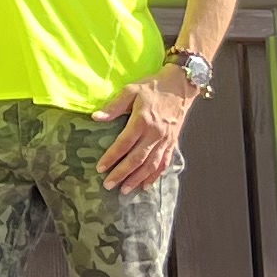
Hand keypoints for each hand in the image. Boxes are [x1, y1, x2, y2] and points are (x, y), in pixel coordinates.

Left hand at [98, 65, 195, 191]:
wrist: (181, 86)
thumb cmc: (153, 86)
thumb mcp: (131, 90)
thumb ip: (114, 106)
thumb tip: (96, 117)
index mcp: (142, 120)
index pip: (124, 144)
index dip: (112, 157)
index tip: (100, 168)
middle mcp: (155, 134)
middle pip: (137, 159)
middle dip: (122, 174)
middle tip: (108, 185)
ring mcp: (166, 140)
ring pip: (151, 165)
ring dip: (137, 179)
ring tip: (125, 190)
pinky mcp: (173, 142)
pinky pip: (164, 163)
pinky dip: (155, 176)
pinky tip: (147, 185)